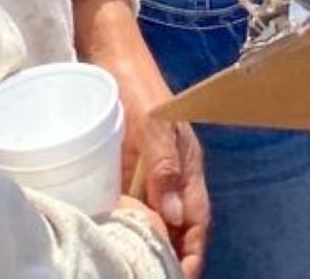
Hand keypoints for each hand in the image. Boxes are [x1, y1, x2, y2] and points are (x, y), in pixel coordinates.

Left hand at [74, 0, 210, 276]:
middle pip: (181, 225)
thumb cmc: (133, 85)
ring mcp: (155, 170)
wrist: (111, 53)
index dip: (192, 252)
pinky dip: (135, 226)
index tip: (181, 277)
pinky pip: (140, 205)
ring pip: (161, 218)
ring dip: (154, 244)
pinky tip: (120, 238)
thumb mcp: (151, 123)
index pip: (197, 219)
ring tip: (139, 266)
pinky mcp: (134, 166)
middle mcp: (175, 171)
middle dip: (174, 256)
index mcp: (188, 163)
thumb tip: (172, 219)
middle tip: (154, 276)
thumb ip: (164, 166)